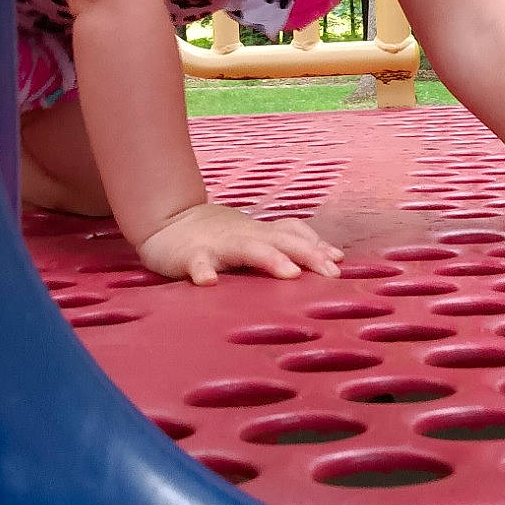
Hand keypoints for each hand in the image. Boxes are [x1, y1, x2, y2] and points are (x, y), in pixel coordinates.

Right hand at [137, 203, 344, 285]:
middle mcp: (244, 235)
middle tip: (330, 272)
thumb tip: (335, 257)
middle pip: (281, 239)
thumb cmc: (219, 235)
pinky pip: (196, 263)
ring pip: (247, 248)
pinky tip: (208, 282)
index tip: (338, 262)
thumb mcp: (257, 236)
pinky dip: (202, 271)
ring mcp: (218, 244)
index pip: (294, 233)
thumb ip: (290, 244)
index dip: (317, 245)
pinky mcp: (190, 255)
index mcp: (260, 233)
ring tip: (289, 272)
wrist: (166, 222)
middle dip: (308, 253)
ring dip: (269, 258)